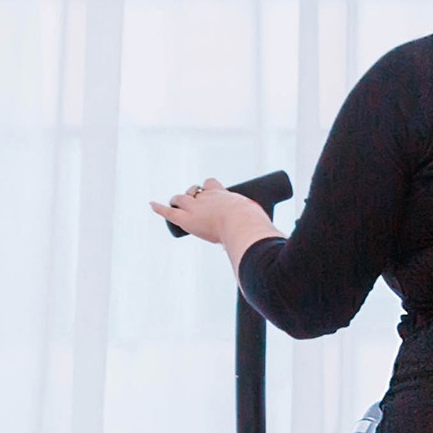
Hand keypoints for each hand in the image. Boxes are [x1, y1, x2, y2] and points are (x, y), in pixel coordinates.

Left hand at [151, 177, 282, 267]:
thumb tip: (281, 247)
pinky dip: (159, 208)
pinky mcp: (187, 219)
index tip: (211, 196)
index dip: (209, 190)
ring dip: (178, 201)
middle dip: (193, 195)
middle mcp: (208, 197)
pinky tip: (151, 204)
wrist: (241, 223)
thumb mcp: (260, 222)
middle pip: (195, 190)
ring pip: (180, 198)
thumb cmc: (253, 225)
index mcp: (224, 195)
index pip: (211, 185)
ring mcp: (196, 207)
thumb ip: (265, 231)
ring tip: (177, 205)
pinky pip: (168, 212)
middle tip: (196, 205)